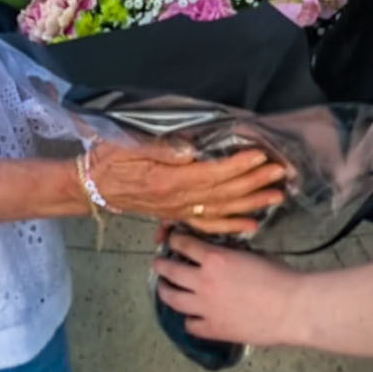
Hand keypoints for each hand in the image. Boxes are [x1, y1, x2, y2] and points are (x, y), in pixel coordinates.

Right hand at [91, 141, 285, 235]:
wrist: (91, 187)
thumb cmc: (108, 161)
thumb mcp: (127, 146)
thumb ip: (161, 148)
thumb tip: (191, 149)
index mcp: (169, 180)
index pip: (211, 173)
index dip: (237, 165)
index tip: (260, 156)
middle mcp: (178, 200)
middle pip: (224, 192)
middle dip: (254, 182)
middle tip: (281, 173)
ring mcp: (179, 211)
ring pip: (222, 209)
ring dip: (251, 203)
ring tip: (277, 195)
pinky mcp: (177, 215)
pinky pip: (209, 224)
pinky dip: (232, 225)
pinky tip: (252, 225)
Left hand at [151, 231, 303, 344]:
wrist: (291, 307)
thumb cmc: (279, 276)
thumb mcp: (251, 254)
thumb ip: (230, 255)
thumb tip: (222, 257)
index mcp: (214, 259)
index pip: (184, 245)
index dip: (175, 241)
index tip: (172, 241)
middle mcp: (203, 281)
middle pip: (171, 271)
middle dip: (161, 265)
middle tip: (157, 264)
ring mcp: (205, 307)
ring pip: (173, 299)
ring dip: (165, 292)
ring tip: (163, 290)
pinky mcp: (213, 329)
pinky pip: (191, 325)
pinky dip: (189, 320)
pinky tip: (192, 318)